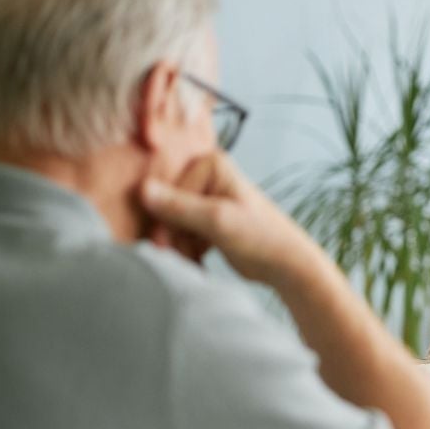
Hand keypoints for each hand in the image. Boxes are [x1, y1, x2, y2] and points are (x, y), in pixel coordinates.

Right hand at [139, 153, 323, 285]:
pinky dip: (187, 249)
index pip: (167, 190)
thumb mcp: (218, 221)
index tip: (169, 244)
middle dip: (174, 234)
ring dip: (180, 245)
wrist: (286, 264)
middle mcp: (207, 174)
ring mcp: (207, 197)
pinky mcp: (207, 218)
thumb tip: (143, 189)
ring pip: (172, 222)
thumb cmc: (261, 239)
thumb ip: (180, 206)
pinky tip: (199, 260)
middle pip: (168, 206)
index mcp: (211, 164)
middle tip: (186, 255)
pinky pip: (183, 232)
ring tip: (196, 259)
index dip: (165, 219)